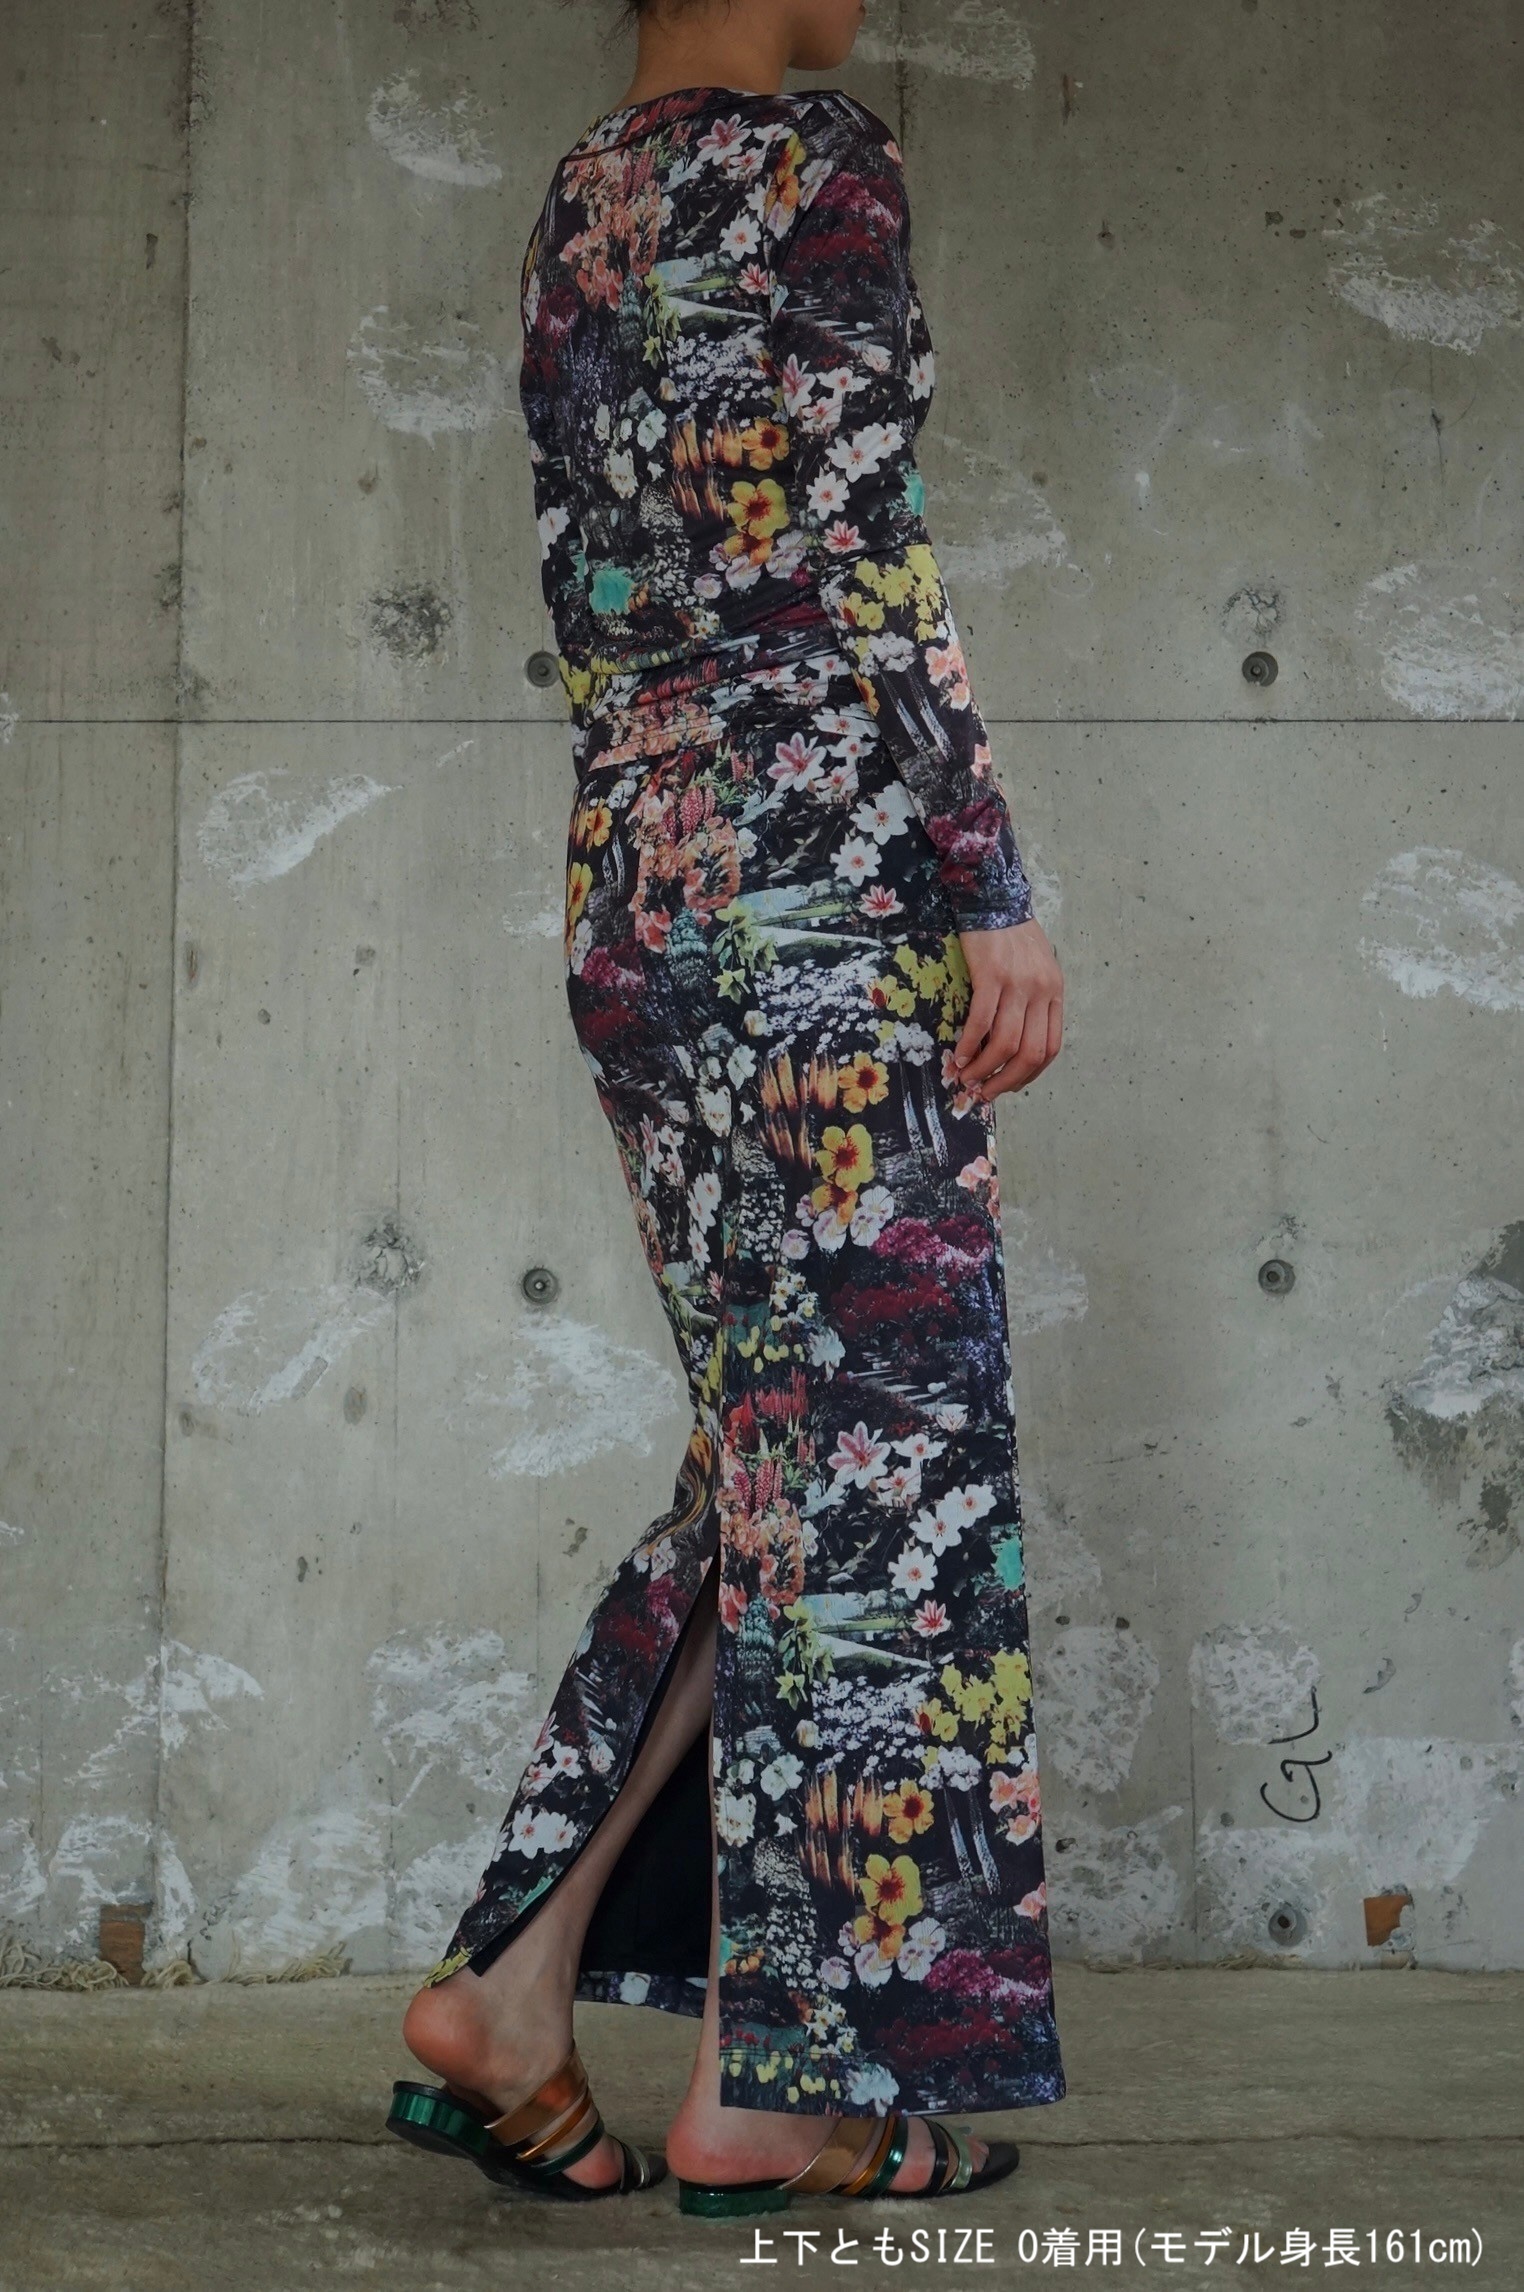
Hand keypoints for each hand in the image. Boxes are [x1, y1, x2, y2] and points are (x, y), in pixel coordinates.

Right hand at [953, 919, 1064, 1103]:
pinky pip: (981, 1021)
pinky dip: (968, 1045)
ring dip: (984, 1068)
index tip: (1007, 1086)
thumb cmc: (1011, 936)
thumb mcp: (1035, 969)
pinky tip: (957, 1056)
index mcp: (1054, 993)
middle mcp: (1041, 991)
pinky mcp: (992, 975)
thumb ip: (1031, 1002)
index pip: (1050, 1047)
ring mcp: (1018, 984)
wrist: (994, 898)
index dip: (1028, 1074)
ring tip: (966, 1078)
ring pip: (1005, 1043)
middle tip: (984, 1093)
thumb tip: (1011, 1043)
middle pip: (1030, 1052)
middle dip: (1006, 1081)